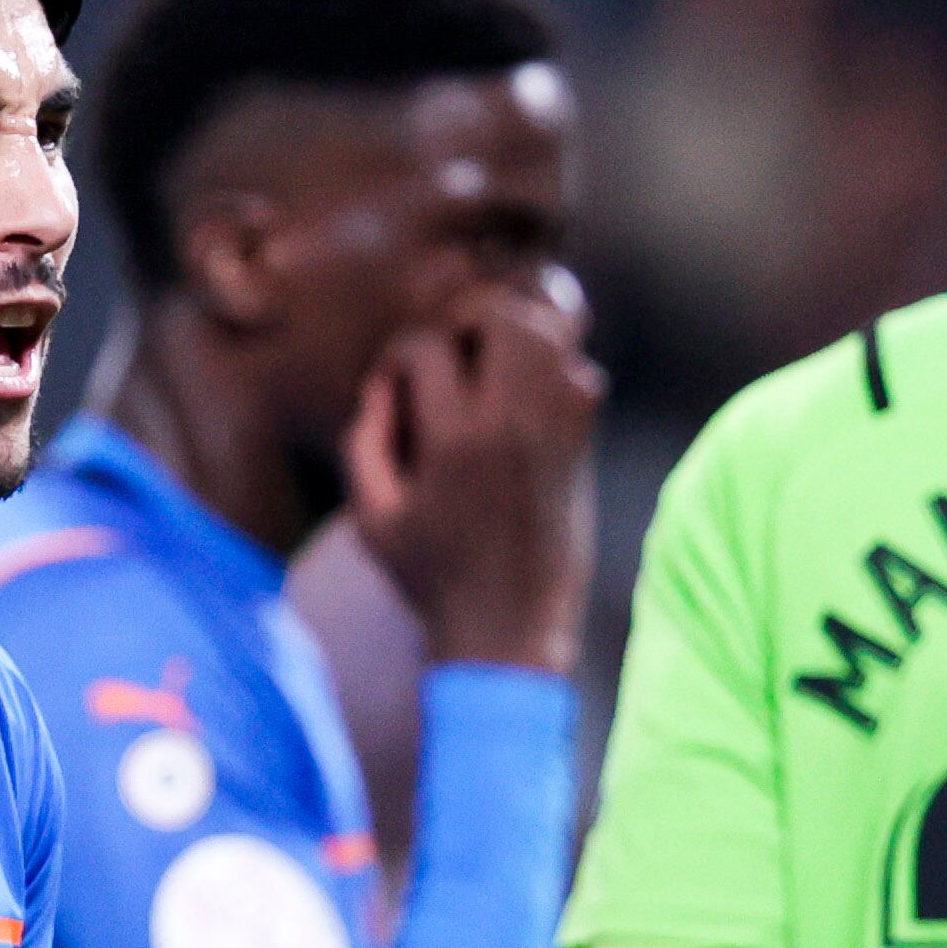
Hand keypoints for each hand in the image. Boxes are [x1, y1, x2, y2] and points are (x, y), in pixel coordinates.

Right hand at [344, 287, 603, 670]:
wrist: (510, 630)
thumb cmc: (430, 577)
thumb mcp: (371, 518)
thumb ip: (365, 441)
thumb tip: (382, 382)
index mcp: (453, 443)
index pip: (427, 349)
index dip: (400, 356)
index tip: (394, 385)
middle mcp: (511, 427)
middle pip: (503, 317)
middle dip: (470, 317)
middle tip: (455, 349)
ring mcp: (555, 433)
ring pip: (552, 335)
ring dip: (516, 334)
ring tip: (491, 362)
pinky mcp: (580, 447)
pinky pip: (581, 374)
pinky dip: (554, 370)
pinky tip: (524, 397)